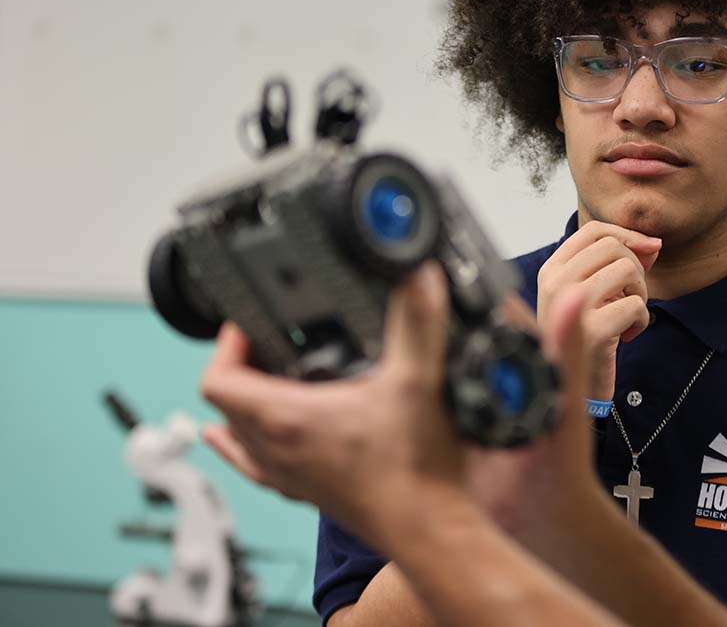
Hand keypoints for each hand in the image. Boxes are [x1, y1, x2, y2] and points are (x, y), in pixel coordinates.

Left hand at [200, 262, 493, 540]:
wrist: (429, 529)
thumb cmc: (416, 472)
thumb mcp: (419, 380)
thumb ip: (418, 321)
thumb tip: (419, 275)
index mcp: (287, 420)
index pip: (218, 379)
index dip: (226, 342)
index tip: (251, 321)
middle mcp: (277, 450)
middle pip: (225, 401)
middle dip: (241, 362)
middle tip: (270, 335)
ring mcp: (290, 474)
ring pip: (238, 435)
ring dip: (243, 402)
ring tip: (260, 375)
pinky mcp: (308, 491)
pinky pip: (257, 467)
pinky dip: (248, 445)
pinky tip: (255, 441)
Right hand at [536, 221, 660, 400]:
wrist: (572, 386)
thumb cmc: (585, 335)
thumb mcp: (595, 292)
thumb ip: (620, 263)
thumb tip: (653, 243)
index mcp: (552, 270)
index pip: (592, 231)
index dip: (625, 235)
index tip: (644, 252)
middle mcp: (555, 284)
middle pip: (612, 247)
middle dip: (634, 269)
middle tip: (629, 295)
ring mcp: (570, 306)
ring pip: (626, 270)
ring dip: (639, 293)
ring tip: (627, 313)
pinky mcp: (592, 331)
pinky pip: (635, 305)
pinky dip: (641, 320)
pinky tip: (627, 334)